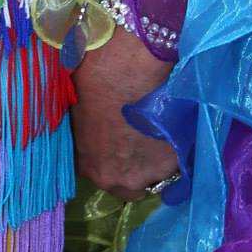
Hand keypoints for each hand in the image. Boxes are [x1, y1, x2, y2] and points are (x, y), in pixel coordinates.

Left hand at [69, 12, 179, 201]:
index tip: (109, 138)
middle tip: (134, 137)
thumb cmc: (96, 77)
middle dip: (128, 166)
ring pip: (151, 173)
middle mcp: (118, 179)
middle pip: (124, 184)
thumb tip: (84, 120)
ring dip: (151, 157)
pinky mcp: (173, 162)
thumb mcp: (77, 104)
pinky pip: (172, 160)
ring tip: (154, 127)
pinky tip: (168, 122)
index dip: (102, 155)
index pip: (94, 172)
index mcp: (89, 166)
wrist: (131, 67)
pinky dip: (171, 146)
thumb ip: (82, 126)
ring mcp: (148, 174)